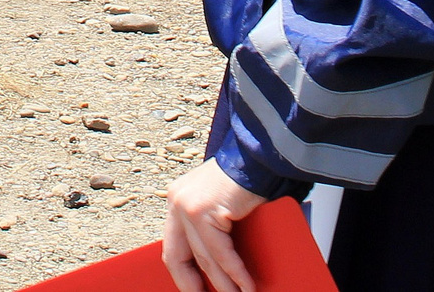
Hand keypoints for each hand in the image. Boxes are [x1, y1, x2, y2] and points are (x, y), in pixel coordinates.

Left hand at [162, 159, 268, 291]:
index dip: (184, 275)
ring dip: (224, 284)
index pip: (173, 248)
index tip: (195, 291)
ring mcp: (187, 205)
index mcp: (178, 200)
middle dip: (195, 285)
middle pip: (179, 257)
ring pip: (204, 259)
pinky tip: (245, 285)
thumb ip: (213, 229)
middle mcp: (177, 201)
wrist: (260, 155)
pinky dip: (235, 273)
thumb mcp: (220, 206)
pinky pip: (220, 253)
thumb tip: (217, 267)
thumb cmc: (247, 178)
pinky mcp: (204, 210)